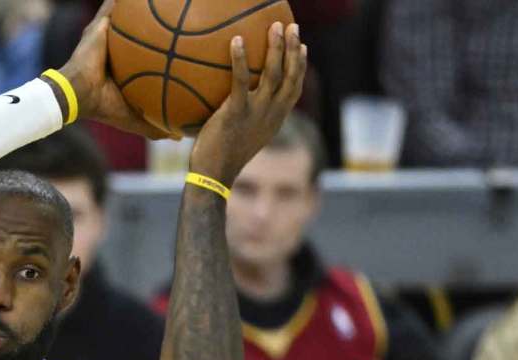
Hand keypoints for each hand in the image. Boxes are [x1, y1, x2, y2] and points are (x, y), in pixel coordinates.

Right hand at [57, 0, 174, 139]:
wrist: (79, 94)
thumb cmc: (104, 106)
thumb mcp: (134, 119)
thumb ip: (154, 126)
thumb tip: (179, 136)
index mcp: (126, 69)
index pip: (148, 56)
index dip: (164, 51)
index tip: (184, 49)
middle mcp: (118, 49)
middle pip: (140, 32)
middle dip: (157, 23)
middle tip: (180, 17)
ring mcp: (108, 35)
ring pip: (129, 16)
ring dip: (142, 9)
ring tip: (165, 2)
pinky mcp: (100, 25)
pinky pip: (114, 7)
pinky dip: (126, 2)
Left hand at [189, 22, 306, 184]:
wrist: (214, 175)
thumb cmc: (222, 157)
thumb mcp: (243, 136)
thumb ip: (247, 119)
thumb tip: (235, 104)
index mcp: (275, 119)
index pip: (294, 89)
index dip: (301, 67)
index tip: (303, 47)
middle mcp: (272, 113)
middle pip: (291, 76)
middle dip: (294, 49)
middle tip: (292, 27)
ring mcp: (257, 112)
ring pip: (274, 73)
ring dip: (277, 47)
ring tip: (275, 26)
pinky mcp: (237, 112)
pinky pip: (240, 80)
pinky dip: (239, 59)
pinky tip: (236, 41)